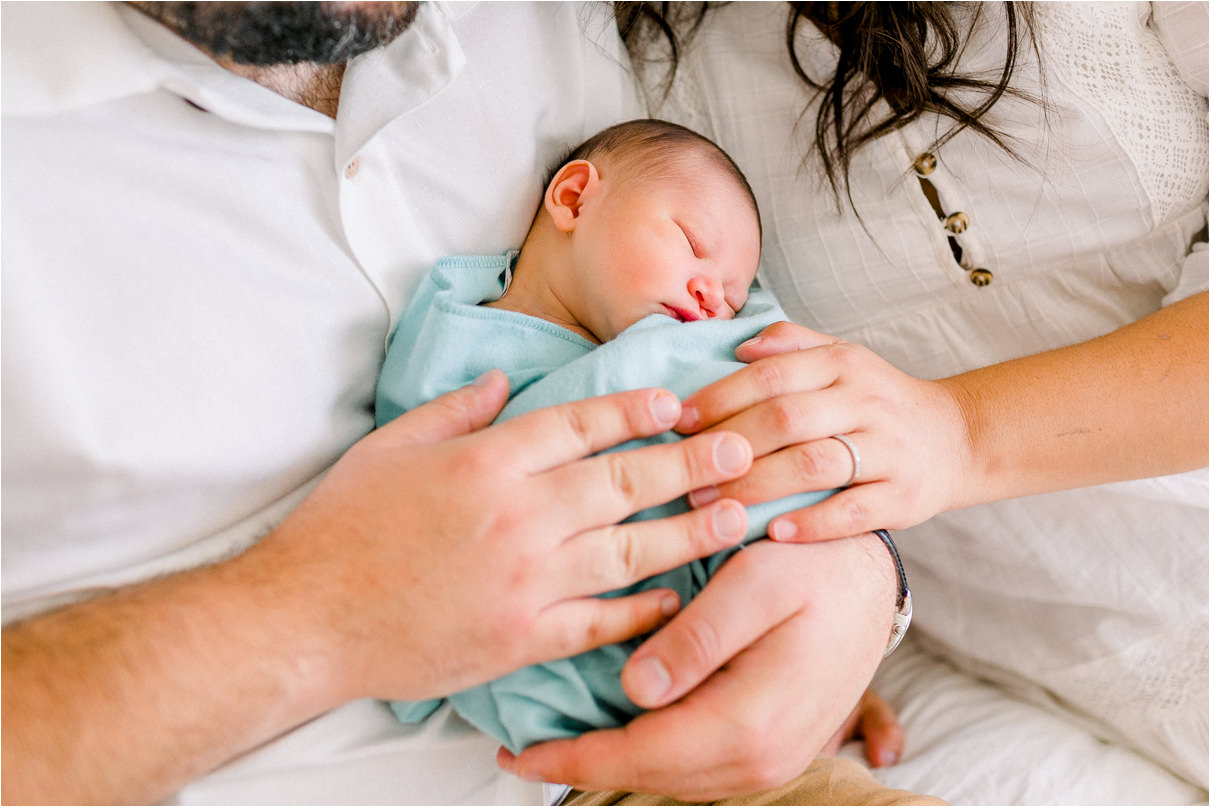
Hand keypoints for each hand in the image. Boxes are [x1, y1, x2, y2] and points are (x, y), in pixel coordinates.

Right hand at [256, 369, 755, 704]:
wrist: (304, 619)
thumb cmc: (341, 527)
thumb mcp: (392, 445)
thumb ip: (458, 410)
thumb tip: (509, 381)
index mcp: (486, 462)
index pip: (582, 424)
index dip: (637, 410)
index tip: (678, 403)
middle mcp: (517, 517)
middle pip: (624, 482)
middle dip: (691, 464)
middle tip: (743, 450)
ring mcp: (525, 582)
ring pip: (628, 551)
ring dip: (689, 533)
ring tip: (734, 515)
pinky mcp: (521, 638)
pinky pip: (599, 622)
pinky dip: (642, 610)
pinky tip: (677, 596)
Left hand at [499, 533, 896, 799]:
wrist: (875, 579)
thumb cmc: (816, 566)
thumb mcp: (756, 582)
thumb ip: (696, 639)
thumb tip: (635, 692)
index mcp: (752, 720)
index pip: (640, 755)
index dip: (572, 757)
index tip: (517, 752)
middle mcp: (765, 757)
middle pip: (652, 776)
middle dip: (584, 765)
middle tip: (524, 748)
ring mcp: (774, 758)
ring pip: (674, 777)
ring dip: (617, 762)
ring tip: (563, 742)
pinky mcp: (775, 747)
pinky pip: (699, 767)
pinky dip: (653, 756)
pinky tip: (625, 732)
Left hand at [678, 321, 970, 541]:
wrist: (959, 438)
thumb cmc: (879, 400)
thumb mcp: (842, 359)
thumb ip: (791, 345)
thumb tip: (738, 346)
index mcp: (843, 365)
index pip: (772, 376)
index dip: (721, 398)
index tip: (680, 421)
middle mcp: (867, 402)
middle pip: (787, 420)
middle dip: (729, 446)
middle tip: (684, 470)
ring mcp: (889, 450)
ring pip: (814, 465)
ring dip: (757, 486)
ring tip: (713, 505)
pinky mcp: (904, 497)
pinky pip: (854, 511)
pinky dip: (813, 523)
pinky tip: (775, 532)